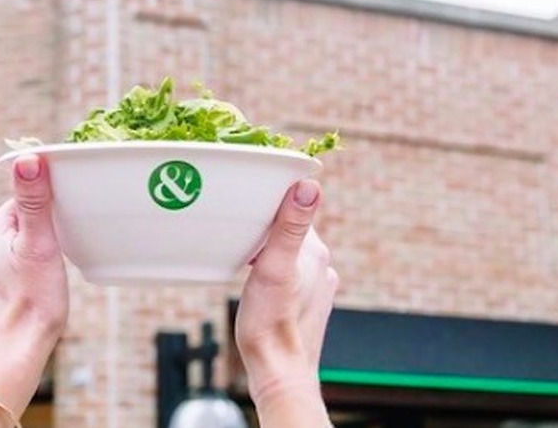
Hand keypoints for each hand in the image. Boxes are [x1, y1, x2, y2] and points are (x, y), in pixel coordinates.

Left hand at [0, 154, 68, 416]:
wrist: (8, 360)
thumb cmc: (32, 305)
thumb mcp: (42, 246)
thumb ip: (33, 200)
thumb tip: (29, 159)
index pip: (21, 206)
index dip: (45, 218)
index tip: (58, 235)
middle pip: (9, 232)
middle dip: (29, 243)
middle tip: (50, 266)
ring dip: (15, 267)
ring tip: (35, 288)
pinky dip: (3, 291)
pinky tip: (18, 304)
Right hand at [235, 179, 338, 425]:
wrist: (278, 373)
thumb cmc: (270, 325)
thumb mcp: (274, 268)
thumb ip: (290, 227)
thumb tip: (308, 185)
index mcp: (315, 252)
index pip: (293, 208)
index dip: (268, 199)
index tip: (244, 195)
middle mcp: (322, 265)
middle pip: (289, 228)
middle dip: (265, 224)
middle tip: (235, 224)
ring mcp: (317, 285)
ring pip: (288, 250)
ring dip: (266, 247)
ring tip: (241, 252)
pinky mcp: (306, 302)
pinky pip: (288, 271)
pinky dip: (270, 267)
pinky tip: (254, 277)